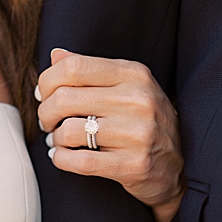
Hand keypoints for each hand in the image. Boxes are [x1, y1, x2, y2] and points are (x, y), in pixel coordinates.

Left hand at [38, 49, 185, 221]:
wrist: (177, 165)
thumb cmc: (141, 121)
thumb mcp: (124, 86)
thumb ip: (90, 69)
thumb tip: (55, 55)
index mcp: (134, 74)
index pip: (73, 67)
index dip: (47, 82)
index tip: (44, 96)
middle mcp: (140, 100)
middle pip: (64, 98)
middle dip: (46, 113)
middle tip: (48, 122)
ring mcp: (139, 133)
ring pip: (68, 131)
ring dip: (54, 139)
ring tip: (58, 141)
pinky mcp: (134, 165)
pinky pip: (79, 162)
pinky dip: (60, 159)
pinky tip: (62, 156)